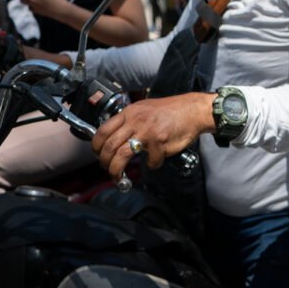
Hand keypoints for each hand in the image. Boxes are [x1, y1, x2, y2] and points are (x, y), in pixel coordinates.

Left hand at [91, 93, 214, 180]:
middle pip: (109, 146)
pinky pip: (150, 161)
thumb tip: (115, 138)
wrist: (192, 110)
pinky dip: (152, 165)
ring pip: (122, 155)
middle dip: (105, 162)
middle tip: (107, 168)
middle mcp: (135, 121)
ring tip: (119, 177)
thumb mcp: (144, 109)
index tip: (98, 154)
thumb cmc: (170, 111)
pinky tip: (155, 161)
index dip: (96, 146)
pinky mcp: (159, 141)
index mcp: (129, 113)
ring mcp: (146, 131)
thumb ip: (129, 121)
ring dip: (117, 170)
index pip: (103, 130)